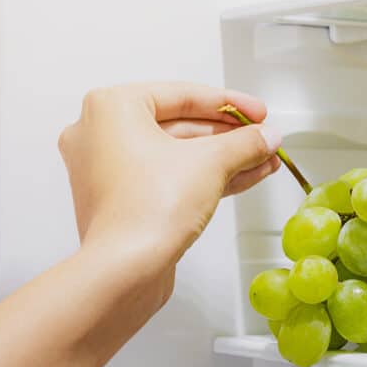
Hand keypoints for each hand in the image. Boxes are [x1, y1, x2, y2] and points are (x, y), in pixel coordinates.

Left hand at [57, 82, 280, 306]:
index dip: (229, 104)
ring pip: (176, 155)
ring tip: (262, 159)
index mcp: (111, 108)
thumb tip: (266, 136)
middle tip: (261, 137)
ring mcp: (107, 170)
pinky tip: (242, 177)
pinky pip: (167, 177)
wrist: (125, 270)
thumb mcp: (211, 162)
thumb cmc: (148, 209)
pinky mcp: (120, 200)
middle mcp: (100, 134)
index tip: (256, 112)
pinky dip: (202, 177)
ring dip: (222, 158)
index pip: (182, 95)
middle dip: (228, 136)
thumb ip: (244, 142)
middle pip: (179, 125)